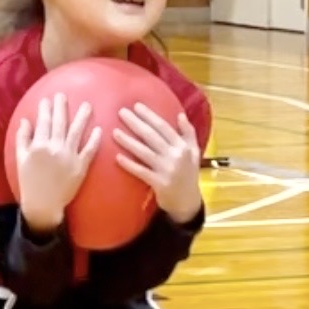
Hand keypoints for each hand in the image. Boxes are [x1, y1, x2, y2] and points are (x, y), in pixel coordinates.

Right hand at [15, 92, 101, 230]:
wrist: (43, 204)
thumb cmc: (29, 182)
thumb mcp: (20, 159)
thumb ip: (22, 138)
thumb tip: (26, 120)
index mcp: (39, 146)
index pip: (43, 122)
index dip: (46, 109)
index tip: (48, 99)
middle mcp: (55, 149)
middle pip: (60, 123)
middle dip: (62, 107)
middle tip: (64, 95)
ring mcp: (69, 158)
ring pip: (76, 132)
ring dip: (82, 117)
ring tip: (87, 105)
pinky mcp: (80, 167)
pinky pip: (89, 150)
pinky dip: (94, 139)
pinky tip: (99, 129)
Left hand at [113, 104, 202, 223]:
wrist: (188, 202)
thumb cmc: (189, 174)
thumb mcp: (194, 152)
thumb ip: (188, 133)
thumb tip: (180, 115)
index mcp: (183, 146)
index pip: (163, 127)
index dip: (149, 115)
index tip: (136, 106)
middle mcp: (175, 156)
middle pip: (151, 136)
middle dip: (135, 123)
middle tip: (121, 112)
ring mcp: (167, 170)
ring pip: (144, 152)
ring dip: (128, 141)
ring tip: (114, 132)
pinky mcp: (159, 184)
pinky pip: (141, 172)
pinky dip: (129, 165)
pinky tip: (117, 158)